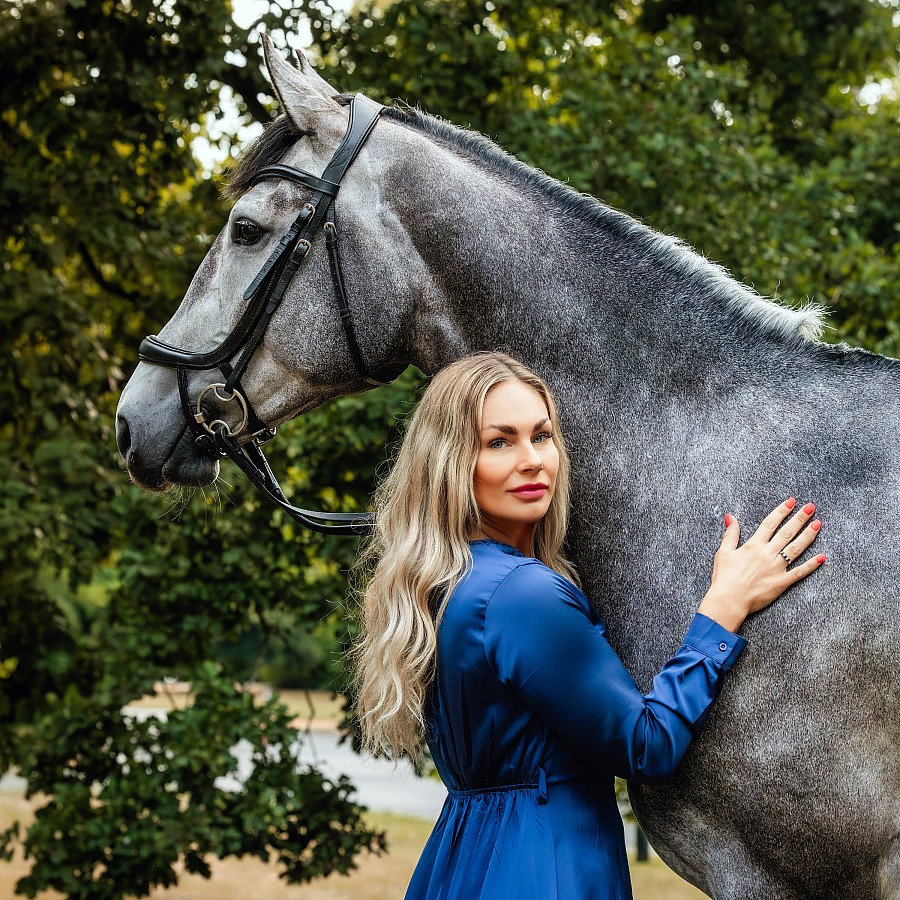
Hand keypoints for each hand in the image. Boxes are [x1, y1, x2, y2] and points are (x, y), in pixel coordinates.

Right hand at [697, 498, 825, 632]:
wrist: (729, 600)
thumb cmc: (724, 577)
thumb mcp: (723, 552)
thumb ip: (730, 534)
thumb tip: (731, 517)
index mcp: (753, 545)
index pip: (770, 523)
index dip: (781, 511)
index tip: (791, 502)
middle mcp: (768, 553)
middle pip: (787, 532)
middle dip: (800, 518)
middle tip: (811, 507)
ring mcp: (777, 567)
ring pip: (796, 548)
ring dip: (808, 535)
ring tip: (818, 524)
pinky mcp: (782, 582)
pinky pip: (800, 572)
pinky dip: (812, 564)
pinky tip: (822, 557)